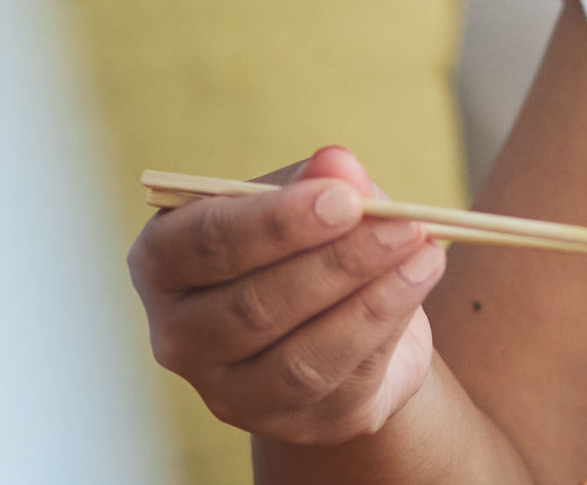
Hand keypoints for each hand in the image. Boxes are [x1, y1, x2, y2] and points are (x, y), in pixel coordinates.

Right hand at [129, 146, 448, 444]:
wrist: (339, 319)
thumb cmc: (304, 243)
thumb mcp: (310, 197)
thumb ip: (320, 178)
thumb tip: (338, 164)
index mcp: (163, 262)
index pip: (204, 244)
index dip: (274, 224)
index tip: (344, 200)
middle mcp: (179, 336)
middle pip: (252, 307)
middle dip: (336, 262)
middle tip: (402, 222)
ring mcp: (228, 392)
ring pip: (297, 359)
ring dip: (371, 301)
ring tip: (423, 249)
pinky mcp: (290, 423)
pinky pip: (341, 382)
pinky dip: (388, 327)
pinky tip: (420, 279)